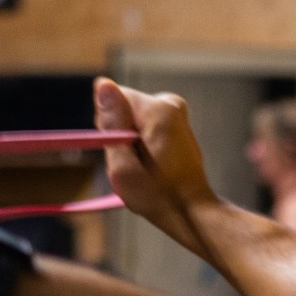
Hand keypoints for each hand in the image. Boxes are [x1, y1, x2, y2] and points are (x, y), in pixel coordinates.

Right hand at [93, 78, 218, 253]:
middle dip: (121, 135)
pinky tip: (154, 164)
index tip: (123, 152)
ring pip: (133, 118)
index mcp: (158, 109)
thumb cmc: (157, 195)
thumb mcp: (123, 166)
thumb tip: (102, 84)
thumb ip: (111, 124)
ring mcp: (177, 112)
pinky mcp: (177, 123)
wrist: (192, 210)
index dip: (110, 128)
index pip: (112, 99)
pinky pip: (146, 126)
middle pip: (124, 107)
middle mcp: (170, 103)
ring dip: (132, 142)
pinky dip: (144, 144)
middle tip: (136, 164)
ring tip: (146, 166)